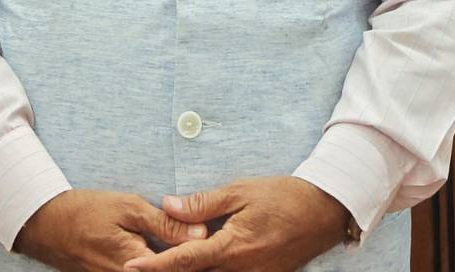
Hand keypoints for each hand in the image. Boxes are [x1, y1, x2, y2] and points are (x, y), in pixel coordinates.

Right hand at [14, 189, 207, 270]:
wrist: (51, 226)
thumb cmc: (88, 212)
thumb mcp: (129, 208)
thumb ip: (165, 224)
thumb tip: (201, 233)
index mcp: (137, 266)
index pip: (180, 269)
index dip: (202, 260)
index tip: (221, 251)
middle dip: (192, 264)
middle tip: (212, 251)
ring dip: (178, 264)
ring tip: (195, 250)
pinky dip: (160, 265)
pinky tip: (169, 252)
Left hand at [122, 176, 349, 271]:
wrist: (323, 212)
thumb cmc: (282, 196)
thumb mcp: (240, 191)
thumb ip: (203, 203)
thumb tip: (169, 206)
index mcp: (232, 247)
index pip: (184, 260)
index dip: (155, 266)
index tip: (131, 268)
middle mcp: (240, 270)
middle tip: (143, 265)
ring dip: (189, 271)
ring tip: (166, 262)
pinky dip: (210, 270)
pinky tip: (202, 260)